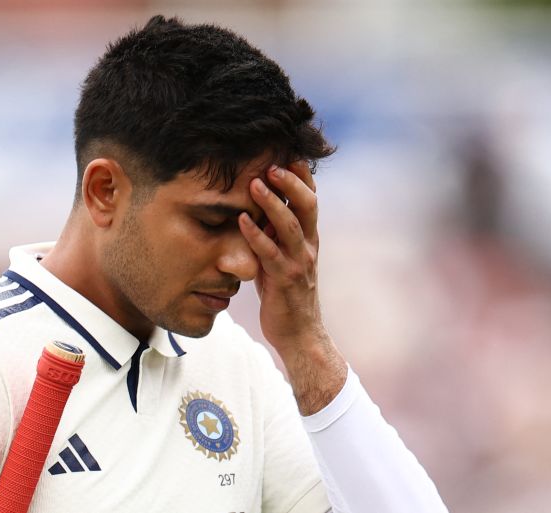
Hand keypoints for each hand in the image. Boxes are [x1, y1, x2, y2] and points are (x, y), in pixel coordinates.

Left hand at [238, 161, 346, 414]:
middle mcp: (309, 247)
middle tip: (273, 162)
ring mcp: (299, 264)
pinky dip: (256, 236)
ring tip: (255, 183)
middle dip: (291, 182)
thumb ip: (276, 236)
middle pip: (307, 206)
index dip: (302, 176)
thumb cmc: (287, 294)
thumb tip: (257, 210)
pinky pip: (270, 254)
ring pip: (289, 226)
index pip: (310, 200)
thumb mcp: (284, 259)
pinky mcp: (285, 281)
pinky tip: (241, 220)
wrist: (300, 335)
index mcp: (309, 239)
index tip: (288, 152)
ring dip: (272, 203)